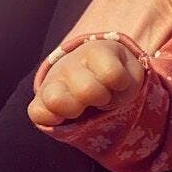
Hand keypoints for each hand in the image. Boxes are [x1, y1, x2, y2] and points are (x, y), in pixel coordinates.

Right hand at [27, 41, 144, 126]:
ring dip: (76, 110)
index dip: (121, 84)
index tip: (118, 83)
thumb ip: (129, 87)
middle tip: (101, 96)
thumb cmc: (116, 75)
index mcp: (96, 51)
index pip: (112, 74)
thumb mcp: (132, 75)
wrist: (91, 74)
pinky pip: (38, 114)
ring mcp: (51, 81)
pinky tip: (67, 117)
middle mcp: (69, 63)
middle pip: (87, 91)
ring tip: (83, 106)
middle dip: (101, 98)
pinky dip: (53, 120)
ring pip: (56, 101)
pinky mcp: (39, 102)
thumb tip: (106, 104)